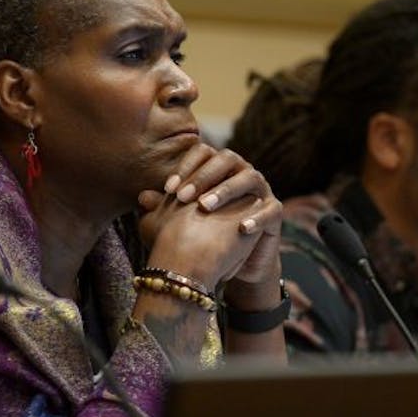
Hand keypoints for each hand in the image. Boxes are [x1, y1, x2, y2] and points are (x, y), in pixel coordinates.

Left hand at [137, 143, 282, 297]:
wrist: (234, 263)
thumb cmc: (204, 235)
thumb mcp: (181, 222)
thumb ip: (164, 208)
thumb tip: (142, 197)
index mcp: (218, 168)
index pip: (203, 153)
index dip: (186, 166)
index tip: (168, 189)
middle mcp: (241, 172)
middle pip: (227, 159)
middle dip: (203, 176)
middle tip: (182, 197)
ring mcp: (261, 190)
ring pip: (250, 177)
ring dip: (226, 190)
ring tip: (205, 207)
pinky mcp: (275, 211)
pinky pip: (271, 209)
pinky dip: (257, 217)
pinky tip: (241, 228)